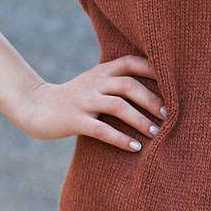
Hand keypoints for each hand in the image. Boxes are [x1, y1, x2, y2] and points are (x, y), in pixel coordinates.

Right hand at [11, 54, 166, 151]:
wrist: (35, 107)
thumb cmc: (73, 98)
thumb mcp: (94, 83)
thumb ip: (116, 82)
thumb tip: (154, 91)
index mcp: (101, 71)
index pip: (131, 62)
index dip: (153, 69)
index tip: (175, 82)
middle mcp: (94, 83)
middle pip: (129, 85)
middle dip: (152, 100)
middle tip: (170, 115)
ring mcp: (83, 101)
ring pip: (118, 106)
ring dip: (140, 120)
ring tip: (156, 133)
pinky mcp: (74, 120)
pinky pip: (101, 129)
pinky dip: (120, 138)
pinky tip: (134, 148)